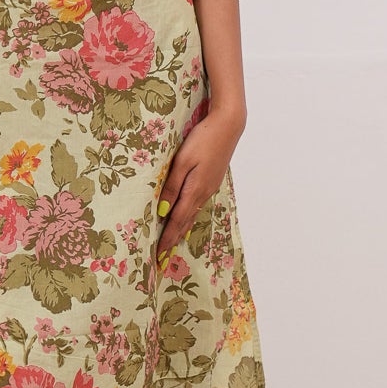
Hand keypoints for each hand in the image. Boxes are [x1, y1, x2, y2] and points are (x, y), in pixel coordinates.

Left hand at [156, 107, 245, 268]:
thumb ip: (171, 186)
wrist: (228, 126)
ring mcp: (209, 188)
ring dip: (181, 232)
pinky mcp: (211, 181)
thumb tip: (162, 211)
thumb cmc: (202, 140)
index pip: (176, 222)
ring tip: (172, 246)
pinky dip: (188, 218)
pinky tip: (186, 220)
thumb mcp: (182, 162)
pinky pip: (197, 205)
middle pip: (184, 223)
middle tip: (163, 261)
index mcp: (194, 191)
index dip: (166, 240)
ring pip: (191, 215)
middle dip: (172, 242)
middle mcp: (203, 193)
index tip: (158, 258)